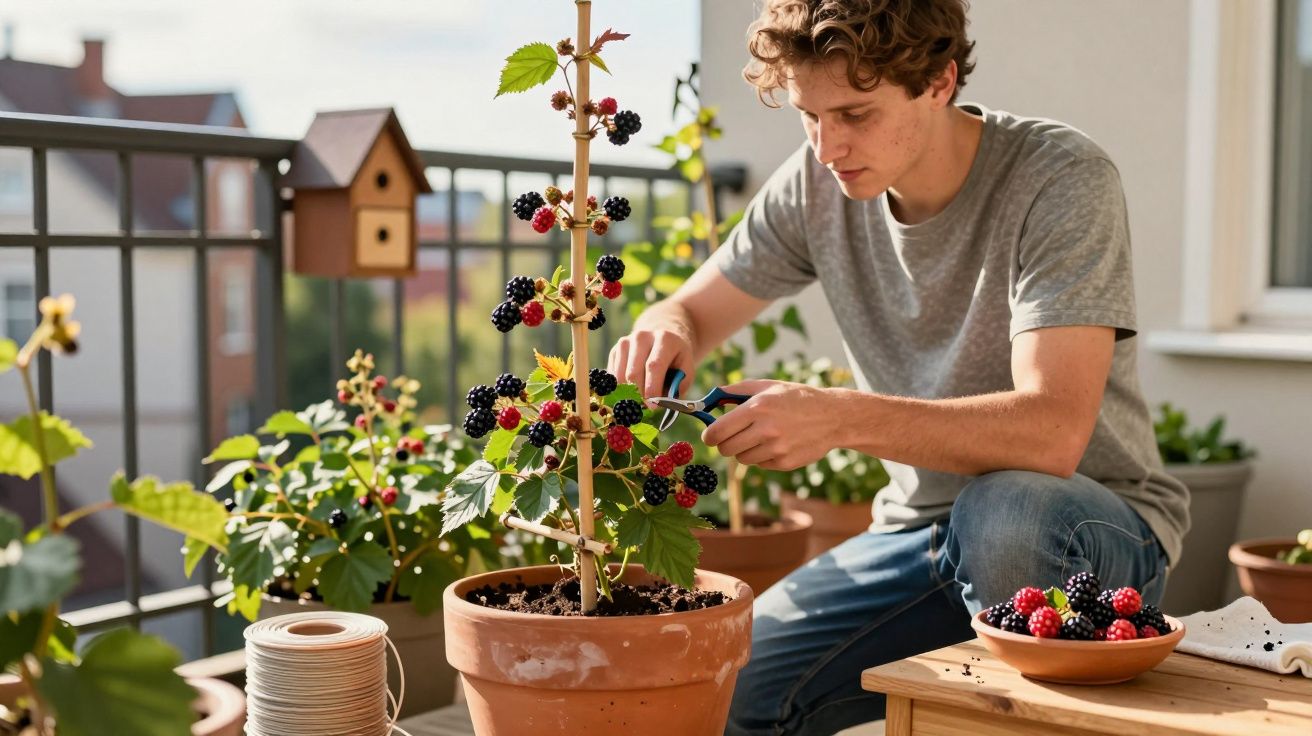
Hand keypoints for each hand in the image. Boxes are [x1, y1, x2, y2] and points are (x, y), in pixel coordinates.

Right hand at [607, 324, 695, 401]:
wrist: (662, 341)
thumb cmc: (675, 361)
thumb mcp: (686, 371)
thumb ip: (676, 387)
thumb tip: (660, 402)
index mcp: (665, 339)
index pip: (654, 366)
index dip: (652, 388)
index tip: (653, 406)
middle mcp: (642, 337)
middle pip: (633, 373)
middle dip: (639, 395)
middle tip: (646, 407)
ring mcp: (625, 343)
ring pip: (620, 377)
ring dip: (629, 394)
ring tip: (642, 399)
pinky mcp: (614, 351)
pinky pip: (613, 377)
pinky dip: (621, 389)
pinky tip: (633, 390)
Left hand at [702, 379, 838, 470]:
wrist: (832, 417)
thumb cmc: (796, 398)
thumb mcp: (767, 386)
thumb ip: (735, 390)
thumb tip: (709, 399)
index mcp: (757, 408)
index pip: (718, 431)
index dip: (709, 435)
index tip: (710, 435)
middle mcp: (765, 430)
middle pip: (726, 449)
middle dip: (725, 443)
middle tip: (733, 436)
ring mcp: (776, 449)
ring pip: (742, 459)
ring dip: (745, 450)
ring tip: (760, 436)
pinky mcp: (785, 463)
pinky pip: (760, 464)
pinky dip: (762, 456)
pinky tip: (777, 443)